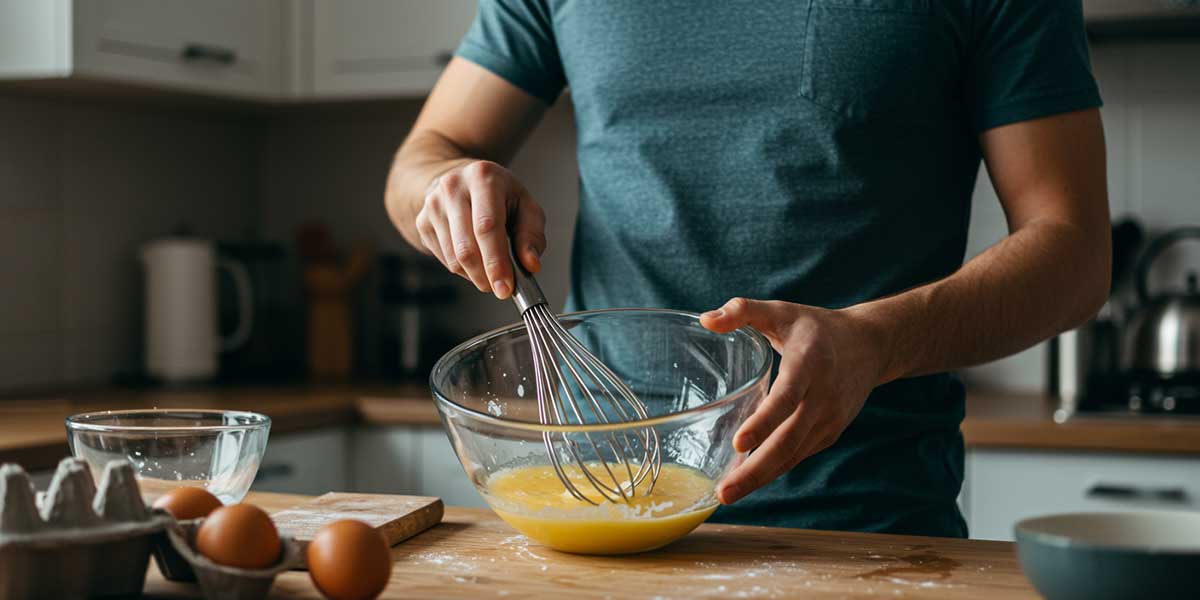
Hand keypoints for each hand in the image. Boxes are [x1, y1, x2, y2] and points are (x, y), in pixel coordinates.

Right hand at [415, 160, 545, 298]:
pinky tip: (475, 260)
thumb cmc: (498, 195)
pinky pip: (445, 260)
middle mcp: (453, 187)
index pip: (487, 226)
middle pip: (467, 247)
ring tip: (491, 271)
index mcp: (482, 177)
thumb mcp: (525, 206)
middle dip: (485, 276)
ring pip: (454, 259)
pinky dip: (464, 270)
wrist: (460, 180)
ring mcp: (433, 205)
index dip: (496, 261)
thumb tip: (531, 264)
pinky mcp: (422, 222)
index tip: (505, 287)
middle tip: (501, 288)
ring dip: (476, 276)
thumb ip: (532, 235)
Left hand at [700, 298, 889, 504]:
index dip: (764, 422)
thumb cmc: (815, 328)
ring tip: (727, 495)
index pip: (787, 397)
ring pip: (793, 455)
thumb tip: (706, 320)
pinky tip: (748, 482)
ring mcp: (829, 419)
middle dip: (756, 469)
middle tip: (724, 492)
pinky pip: (798, 456)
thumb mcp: (781, 310)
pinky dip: (774, 471)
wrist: (870, 346)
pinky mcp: (829, 433)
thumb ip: (743, 310)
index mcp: (809, 362)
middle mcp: (822, 396)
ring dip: (762, 478)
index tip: (739, 443)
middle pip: (789, 439)